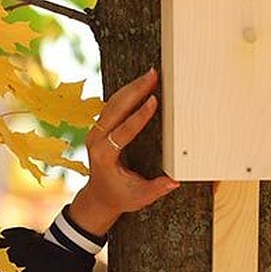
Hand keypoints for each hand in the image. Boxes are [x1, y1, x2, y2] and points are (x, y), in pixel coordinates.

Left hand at [69, 68, 179, 234]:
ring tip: (150, 75)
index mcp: (104, 156)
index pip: (123, 131)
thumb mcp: (140, 197)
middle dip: (136, 90)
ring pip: (113, 102)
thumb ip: (156, 189)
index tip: (153, 101)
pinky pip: (112, 105)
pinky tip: (140, 84)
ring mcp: (96, 132)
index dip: (139, 116)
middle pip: (116, 108)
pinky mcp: (100, 127)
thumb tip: (174, 181)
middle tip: (153, 76)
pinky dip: (127, 93)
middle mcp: (96, 140)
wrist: (99, 197)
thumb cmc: (119, 196)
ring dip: (132, 87)